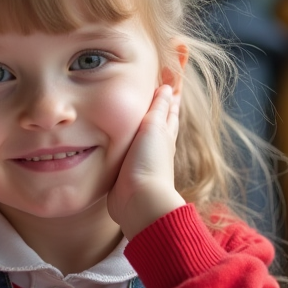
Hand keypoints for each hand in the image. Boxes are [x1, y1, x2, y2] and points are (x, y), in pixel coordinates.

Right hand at [107, 84, 185, 237]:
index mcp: (164, 135)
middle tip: (156, 98)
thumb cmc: (148, 161)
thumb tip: (167, 88)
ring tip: (133, 117)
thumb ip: (158, 108)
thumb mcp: (153, 127)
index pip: (169, 113)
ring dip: (140, 129)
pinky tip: (118, 144)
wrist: (138, 199)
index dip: (169, 100)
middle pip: (160, 126)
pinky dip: (125, 145)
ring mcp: (141, 162)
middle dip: (159, 112)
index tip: (170, 87)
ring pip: (143, 140)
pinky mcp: (126, 175)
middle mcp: (156, 148)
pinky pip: (126, 155)